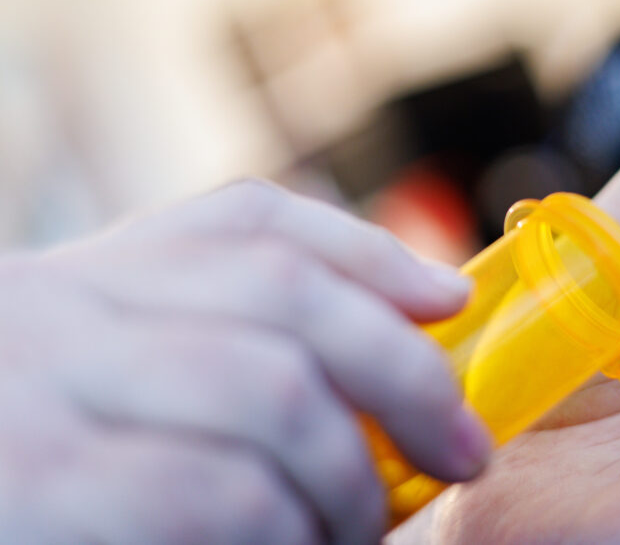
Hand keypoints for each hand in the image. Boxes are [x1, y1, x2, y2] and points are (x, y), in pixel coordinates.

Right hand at [0, 181, 490, 542]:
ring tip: (358, 529)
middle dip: (405, 373)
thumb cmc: (59, 473)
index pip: (252, 223)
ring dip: (351, 477)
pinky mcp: (35, 488)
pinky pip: (220, 493)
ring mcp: (39, 392)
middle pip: (286, 292)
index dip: (374, 259)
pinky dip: (289, 533)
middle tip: (460, 452)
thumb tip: (422, 308)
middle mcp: (61, 309)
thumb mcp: (123, 385)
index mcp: (92, 281)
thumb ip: (238, 343)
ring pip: (275, 391)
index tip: (452, 306)